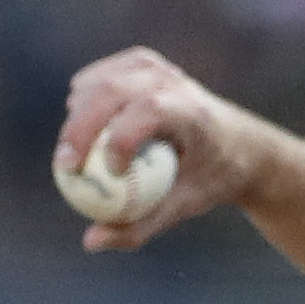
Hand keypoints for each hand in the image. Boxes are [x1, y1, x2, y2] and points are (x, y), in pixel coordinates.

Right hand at [53, 48, 261, 253]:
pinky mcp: (141, 62)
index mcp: (193, 113)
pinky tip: (84, 125)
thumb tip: (90, 241)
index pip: (149, 111)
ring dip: (78, 119)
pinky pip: (98, 77)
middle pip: (112, 92)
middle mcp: (175, 82)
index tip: (108, 173)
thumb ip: (139, 226)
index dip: (119, 139)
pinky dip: (83, 101)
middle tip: (65, 168)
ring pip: (99, 83)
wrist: (239, 142)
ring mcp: (157, 67)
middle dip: (79, 130)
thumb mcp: (184, 207)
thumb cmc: (210, 179)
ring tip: (78, 154)